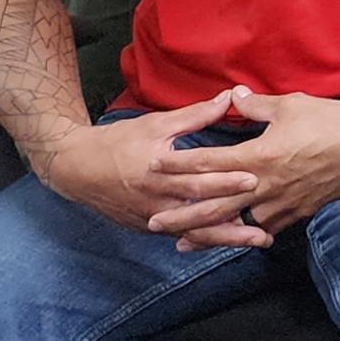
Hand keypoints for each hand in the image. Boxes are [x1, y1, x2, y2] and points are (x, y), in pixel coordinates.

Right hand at [36, 89, 258, 236]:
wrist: (76, 169)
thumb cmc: (118, 142)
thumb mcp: (155, 124)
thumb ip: (195, 115)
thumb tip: (229, 97)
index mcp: (158, 172)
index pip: (197, 180)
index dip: (225, 181)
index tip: (254, 180)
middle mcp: (156, 201)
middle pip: (199, 214)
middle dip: (233, 222)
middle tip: (263, 228)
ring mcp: (152, 218)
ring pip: (193, 232)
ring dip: (225, 239)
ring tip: (256, 241)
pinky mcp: (148, 227)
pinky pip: (181, 236)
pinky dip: (205, 240)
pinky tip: (229, 243)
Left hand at [158, 89, 339, 246]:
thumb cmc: (331, 119)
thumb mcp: (291, 105)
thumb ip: (256, 105)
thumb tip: (232, 97)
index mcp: (259, 155)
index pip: (209, 162)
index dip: (179, 164)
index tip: (154, 166)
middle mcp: (265, 184)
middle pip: (214, 203)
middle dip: (182, 214)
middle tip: (155, 223)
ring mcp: (282, 201)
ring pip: (237, 223)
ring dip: (208, 234)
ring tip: (184, 243)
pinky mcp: (300, 210)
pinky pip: (266, 227)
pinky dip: (246, 235)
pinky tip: (234, 239)